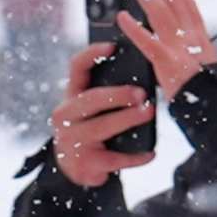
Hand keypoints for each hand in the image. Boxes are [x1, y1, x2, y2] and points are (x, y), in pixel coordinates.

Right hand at [49, 44, 155, 188]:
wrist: (74, 170)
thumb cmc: (90, 131)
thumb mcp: (90, 110)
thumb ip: (106, 94)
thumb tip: (142, 80)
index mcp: (71, 96)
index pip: (76, 68)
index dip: (92, 54)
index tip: (114, 46)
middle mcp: (66, 116)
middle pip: (91, 100)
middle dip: (118, 95)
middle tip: (142, 93)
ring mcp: (72, 141)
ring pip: (101, 128)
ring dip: (128, 119)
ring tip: (149, 113)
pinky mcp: (84, 163)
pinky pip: (114, 158)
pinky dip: (134, 157)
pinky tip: (150, 153)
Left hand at [113, 0, 216, 102]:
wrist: (215, 108)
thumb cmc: (205, 92)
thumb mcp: (200, 65)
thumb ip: (187, 51)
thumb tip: (170, 44)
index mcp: (199, 36)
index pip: (186, 0)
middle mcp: (191, 36)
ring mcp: (180, 47)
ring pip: (160, 10)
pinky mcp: (168, 62)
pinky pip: (149, 41)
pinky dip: (134, 28)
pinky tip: (121, 17)